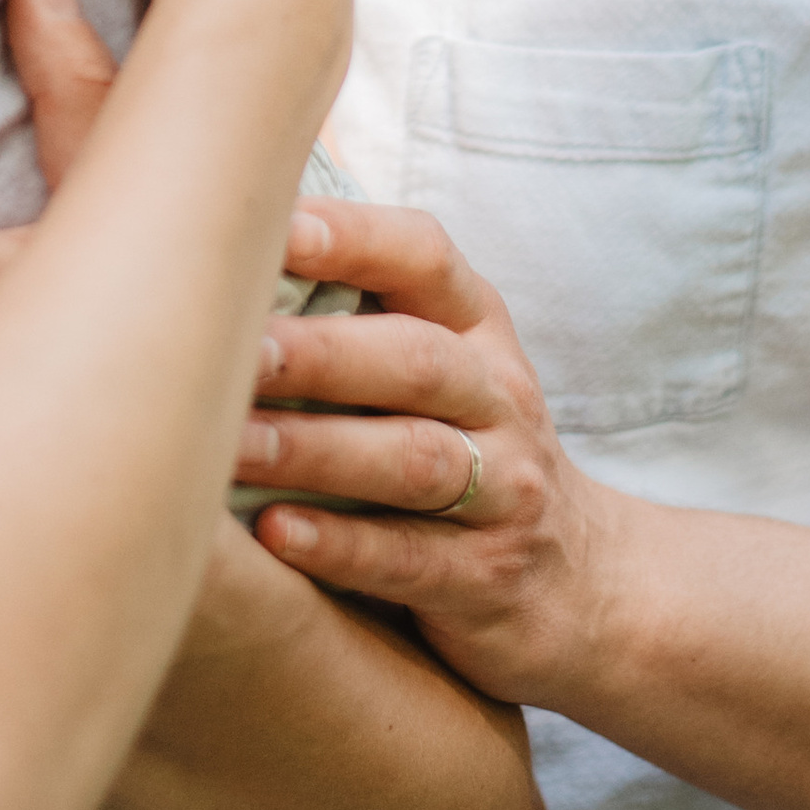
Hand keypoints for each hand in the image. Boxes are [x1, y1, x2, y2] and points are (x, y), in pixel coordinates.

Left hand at [235, 199, 593, 711]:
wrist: (582, 581)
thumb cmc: (463, 445)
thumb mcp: (441, 367)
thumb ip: (358, 310)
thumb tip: (227, 238)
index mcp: (477, 328)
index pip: (425, 257)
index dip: (353, 237)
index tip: (271, 228)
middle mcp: (498, 399)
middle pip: (415, 361)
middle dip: (320, 353)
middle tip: (234, 350)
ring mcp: (503, 492)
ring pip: (411, 460)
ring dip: (315, 449)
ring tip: (232, 445)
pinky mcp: (485, 578)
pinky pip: (409, 558)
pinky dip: (339, 546)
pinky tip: (274, 534)